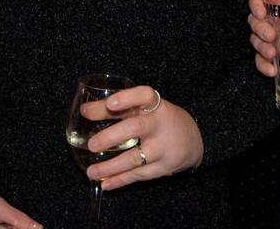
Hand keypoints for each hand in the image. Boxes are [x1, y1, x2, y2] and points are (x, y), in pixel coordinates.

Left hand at [83, 86, 202, 190]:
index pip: (143, 96)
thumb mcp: (148, 108)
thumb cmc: (161, 119)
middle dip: (111, 137)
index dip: (127, 98)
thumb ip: (121, 107)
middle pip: (135, 128)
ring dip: (110, 167)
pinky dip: (119, 180)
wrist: (194, 140)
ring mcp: (162, 148)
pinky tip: (104, 183)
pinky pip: (138, 175)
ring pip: (133, 158)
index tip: (110, 103)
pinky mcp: (162, 167)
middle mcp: (159, 125)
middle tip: (91, 144)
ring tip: (91, 172)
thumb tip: (86, 111)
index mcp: (156, 105)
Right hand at [248, 0, 279, 76]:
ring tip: (272, 54)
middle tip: (271, 36)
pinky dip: (263, 66)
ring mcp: (265, 36)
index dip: (254, 4)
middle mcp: (266, 18)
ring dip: (261, 47)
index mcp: (273, 1)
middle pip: (253, 21)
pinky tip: (272, 71)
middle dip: (260, 29)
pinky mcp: (268, 52)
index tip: (261, 12)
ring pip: (255, 40)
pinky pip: (259, 59)